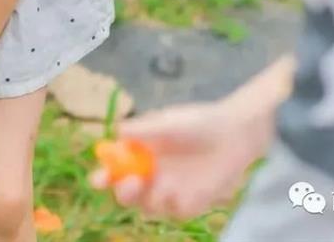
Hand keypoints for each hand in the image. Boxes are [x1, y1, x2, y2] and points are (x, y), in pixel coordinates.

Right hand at [90, 97, 272, 219]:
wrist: (234, 132)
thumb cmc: (197, 122)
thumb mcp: (168, 121)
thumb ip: (144, 128)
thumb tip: (118, 130)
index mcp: (138, 156)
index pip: (113, 172)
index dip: (103, 178)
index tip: (99, 179)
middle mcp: (150, 176)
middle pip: (126, 196)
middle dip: (124, 193)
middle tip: (132, 181)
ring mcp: (170, 192)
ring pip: (149, 208)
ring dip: (151, 199)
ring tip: (165, 184)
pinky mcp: (191, 203)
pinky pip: (177, 211)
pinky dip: (177, 204)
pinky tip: (187, 191)